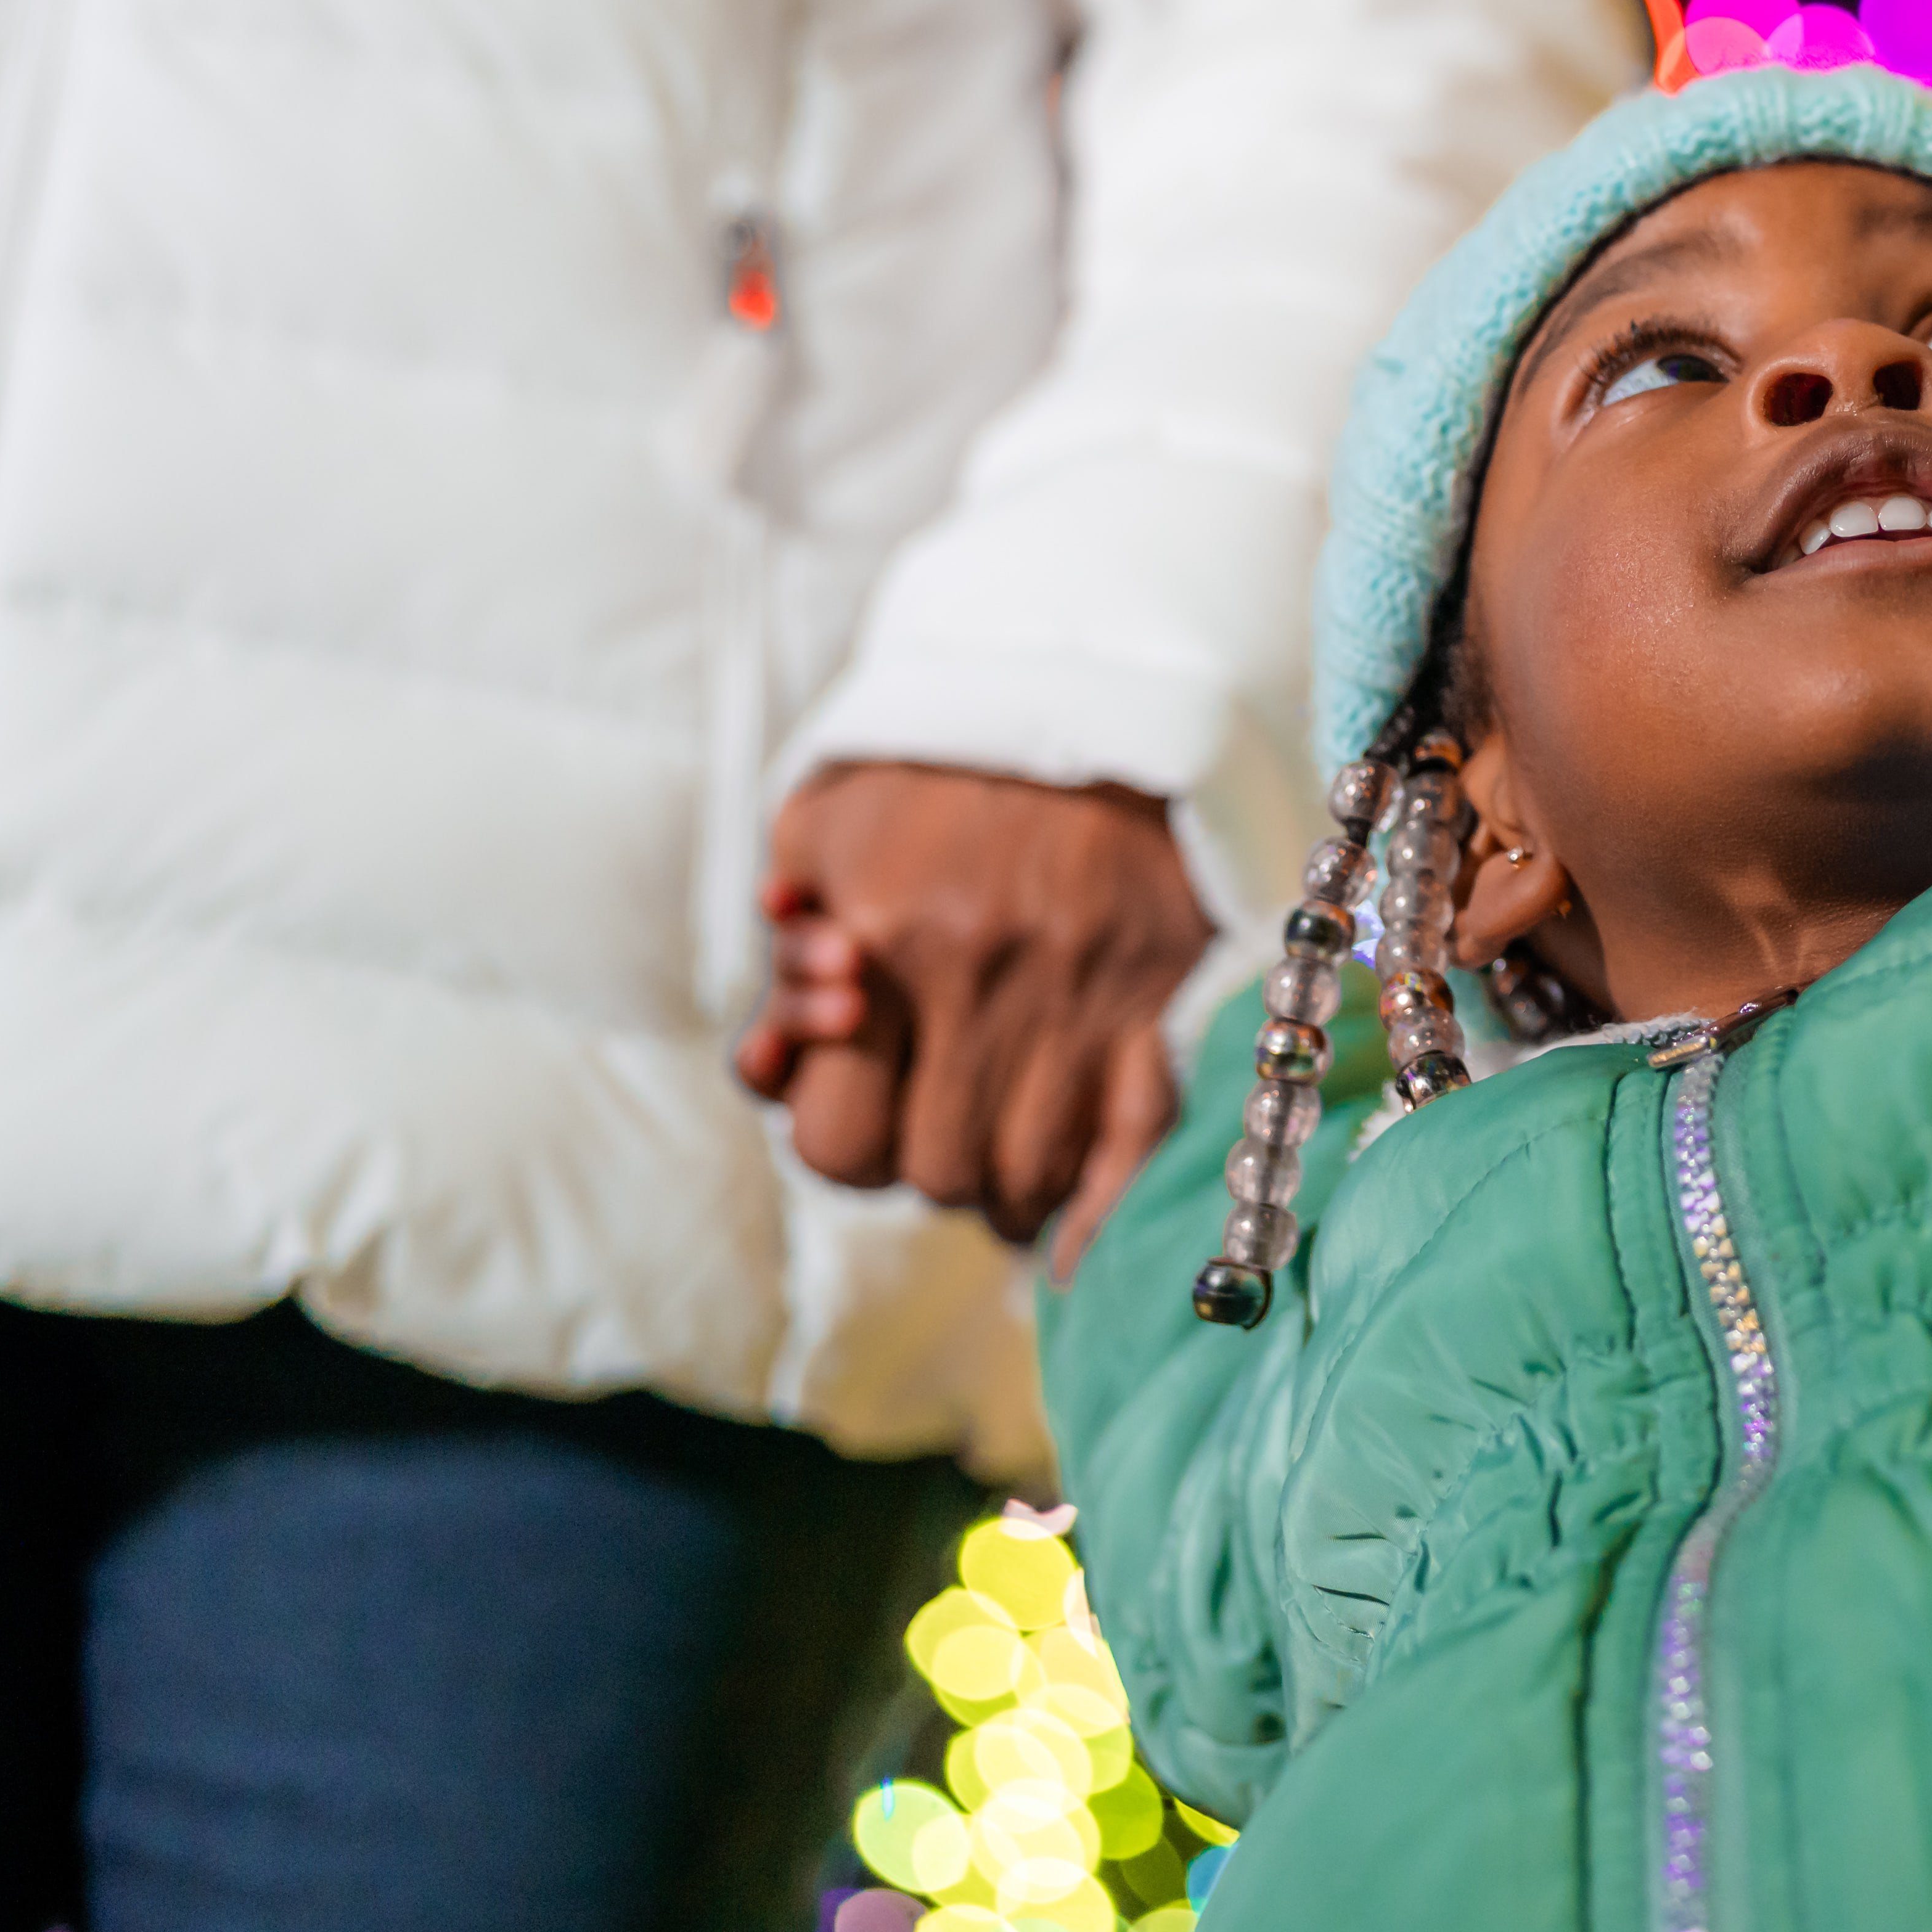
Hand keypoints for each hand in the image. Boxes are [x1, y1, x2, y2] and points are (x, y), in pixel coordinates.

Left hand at [739, 765, 1214, 1267]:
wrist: (1098, 682)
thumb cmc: (939, 765)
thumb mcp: (825, 827)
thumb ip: (784, 954)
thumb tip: (768, 1069)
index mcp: (879, 937)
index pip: (836, 1142)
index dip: (849, 1142)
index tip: (871, 1113)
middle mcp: (976, 978)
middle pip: (934, 1172)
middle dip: (930, 1163)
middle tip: (947, 1118)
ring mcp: (1080, 993)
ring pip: (1025, 1178)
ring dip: (1010, 1187)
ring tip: (1011, 1148)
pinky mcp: (1163, 994)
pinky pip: (1134, 1150)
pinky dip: (1102, 1216)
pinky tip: (1080, 1249)